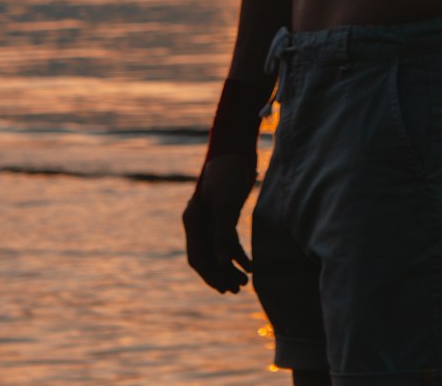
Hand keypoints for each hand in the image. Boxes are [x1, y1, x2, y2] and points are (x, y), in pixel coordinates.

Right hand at [183, 153, 255, 293]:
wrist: (236, 151)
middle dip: (220, 275)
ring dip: (229, 268)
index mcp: (192, 219)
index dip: (211, 275)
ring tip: (244, 283)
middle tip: (236, 290)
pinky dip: (236, 254)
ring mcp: (210, 218)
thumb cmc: (229, 174)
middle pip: (206, 257)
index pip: (197, 256)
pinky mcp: (223, 214)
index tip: (224, 288)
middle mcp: (198, 221)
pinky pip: (227, 240)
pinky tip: (249, 265)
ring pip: (217, 251)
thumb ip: (223, 233)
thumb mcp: (227, 203)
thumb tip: (222, 262)